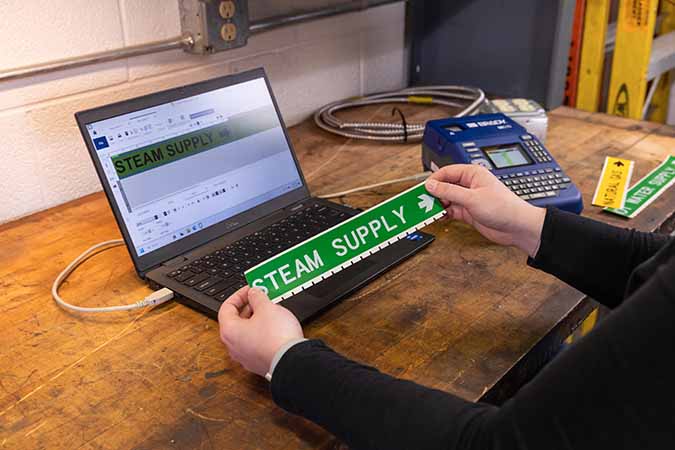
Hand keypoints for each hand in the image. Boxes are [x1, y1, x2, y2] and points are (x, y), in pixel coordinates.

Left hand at [218, 286, 303, 376]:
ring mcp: (245, 357)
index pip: (227, 308)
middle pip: (236, 321)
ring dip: (257, 319)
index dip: (239, 295)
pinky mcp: (258, 362)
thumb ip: (257, 297)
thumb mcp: (267, 307)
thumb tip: (253, 293)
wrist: (292, 361)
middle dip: (249, 307)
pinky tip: (275, 326)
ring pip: (247, 333)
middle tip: (262, 298)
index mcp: (229, 331)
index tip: (251, 290)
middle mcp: (233, 346)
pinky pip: (256, 343)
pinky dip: (262, 332)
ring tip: (271, 311)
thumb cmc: (276, 336)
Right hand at [425, 164, 545, 256]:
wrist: (517, 227)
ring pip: (447, 199)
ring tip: (430, 211)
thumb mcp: (472, 198)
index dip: (434, 180)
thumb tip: (431, 185)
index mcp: (472, 174)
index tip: (423, 189)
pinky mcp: (469, 211)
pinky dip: (444, 213)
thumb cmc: (504, 208)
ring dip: (438, 205)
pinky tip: (439, 217)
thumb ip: (449, 191)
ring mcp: (469, 198)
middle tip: (423, 201)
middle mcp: (470, 185)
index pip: (447, 172)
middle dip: (434, 194)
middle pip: (445, 186)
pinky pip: (451, 210)